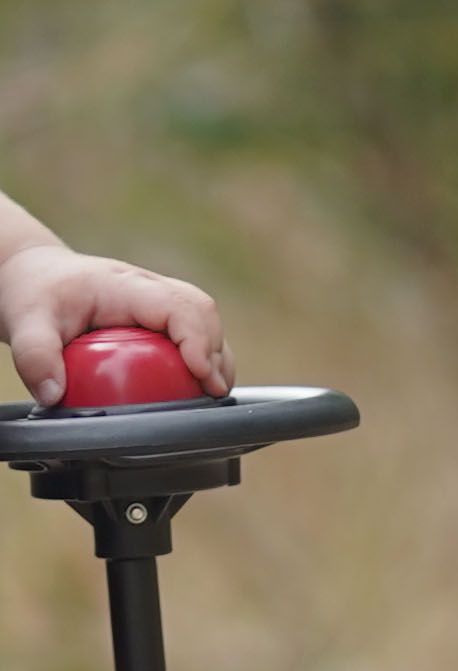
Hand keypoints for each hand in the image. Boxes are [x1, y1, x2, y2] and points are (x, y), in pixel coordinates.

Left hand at [0, 245, 230, 407]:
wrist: (34, 275)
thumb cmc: (35, 292)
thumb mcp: (26, 322)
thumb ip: (35, 357)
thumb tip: (54, 396)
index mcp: (125, 286)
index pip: (177, 306)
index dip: (197, 339)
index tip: (201, 373)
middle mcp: (149, 289)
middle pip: (201, 311)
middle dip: (215, 351)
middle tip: (214, 391)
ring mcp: (156, 300)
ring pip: (203, 319)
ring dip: (217, 354)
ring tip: (216, 391)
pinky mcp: (156, 315)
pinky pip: (191, 328)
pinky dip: (204, 354)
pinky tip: (201, 382)